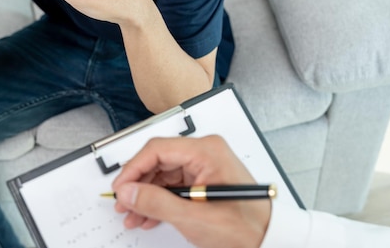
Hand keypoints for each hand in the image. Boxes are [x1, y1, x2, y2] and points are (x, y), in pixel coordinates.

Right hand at [111, 136, 271, 247]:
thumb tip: (128, 192)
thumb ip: (156, 203)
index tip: (120, 188)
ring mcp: (204, 166)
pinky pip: (173, 186)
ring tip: (132, 215)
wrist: (269, 240)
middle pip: (158, 162)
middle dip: (138, 185)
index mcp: (206, 151)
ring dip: (146, 196)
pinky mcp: (203, 180)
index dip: (133, 169)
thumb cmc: (244, 227)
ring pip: (163, 175)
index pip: (157, 149)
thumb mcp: (193, 217)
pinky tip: (147, 217)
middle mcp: (205, 153)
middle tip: (123, 204)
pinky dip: (159, 201)